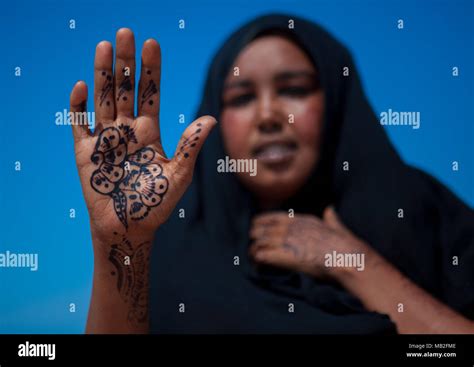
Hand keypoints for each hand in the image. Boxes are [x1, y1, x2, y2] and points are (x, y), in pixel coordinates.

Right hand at [70, 29, 215, 241]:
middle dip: (125, 62)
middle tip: (125, 33)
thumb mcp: (178, 176)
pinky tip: (82, 86)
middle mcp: (127, 130)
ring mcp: (105, 139)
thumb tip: (210, 119)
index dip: (151, 69)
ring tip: (104, 46)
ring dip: (102, 73)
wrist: (128, 228)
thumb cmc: (155, 206)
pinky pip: (79, 124)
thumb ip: (190, 147)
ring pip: (102, 99)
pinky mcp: (85, 153)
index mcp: (149, 132)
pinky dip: (79, 106)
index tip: (151, 43)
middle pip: (125, 89)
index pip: (150, 93)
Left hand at [249, 207, 370, 278]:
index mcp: (300, 220)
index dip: (260, 223)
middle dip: (255, 237)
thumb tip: (330, 209)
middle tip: (254, 246)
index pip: (271, 217)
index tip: (255, 227)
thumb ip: (330, 218)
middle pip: (260, 229)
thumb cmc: (344, 246)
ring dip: (254, 250)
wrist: (346, 258)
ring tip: (253, 257)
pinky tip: (258, 264)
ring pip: (258, 242)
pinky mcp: (283, 256)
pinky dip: (257, 260)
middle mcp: (290, 228)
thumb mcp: (336, 226)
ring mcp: (285, 240)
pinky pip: (261, 255)